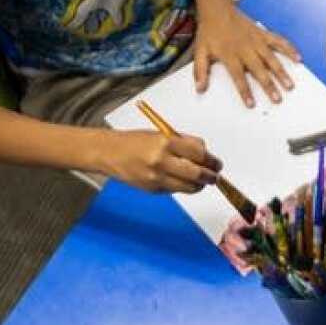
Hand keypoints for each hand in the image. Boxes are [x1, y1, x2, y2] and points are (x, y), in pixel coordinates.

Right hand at [97, 130, 221, 193]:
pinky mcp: (153, 189)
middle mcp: (161, 161)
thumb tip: (206, 153)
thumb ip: (185, 143)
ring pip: (189, 186)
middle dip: (211, 176)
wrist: (108, 153)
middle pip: (197, 173)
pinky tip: (181, 180)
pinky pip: (176, 190)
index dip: (212, 160)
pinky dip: (183, 186)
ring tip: (201, 180)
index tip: (216, 163)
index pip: (199, 153)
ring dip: (199, 184)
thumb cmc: (135, 141)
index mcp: (165, 143)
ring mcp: (157, 177)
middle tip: (215, 176)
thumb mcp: (161, 134)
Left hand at [193, 2, 301, 107]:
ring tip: (290, 85)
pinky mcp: (263, 34)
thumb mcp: (199, 51)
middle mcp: (245, 49)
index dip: (245, 91)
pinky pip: (278, 41)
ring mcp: (256, 41)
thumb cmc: (209, 32)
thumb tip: (200, 88)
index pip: (238, 77)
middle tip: (277, 99)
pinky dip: (289, 49)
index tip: (252, 104)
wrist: (217, 8)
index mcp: (230, 55)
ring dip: (281, 72)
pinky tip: (298, 58)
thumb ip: (200, 70)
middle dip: (269, 85)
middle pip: (259, 70)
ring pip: (271, 59)